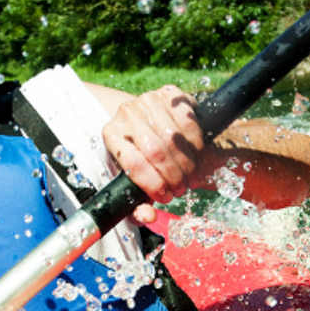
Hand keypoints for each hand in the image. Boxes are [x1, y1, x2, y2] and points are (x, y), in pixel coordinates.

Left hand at [101, 85, 210, 223]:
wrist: (144, 120)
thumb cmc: (137, 156)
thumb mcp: (130, 179)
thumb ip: (135, 203)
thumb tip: (148, 217)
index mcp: (111, 135)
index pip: (134, 164)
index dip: (153, 185)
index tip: (165, 197)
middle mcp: (126, 114)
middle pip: (156, 152)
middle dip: (174, 176)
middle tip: (182, 189)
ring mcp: (147, 100)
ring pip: (175, 137)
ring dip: (188, 163)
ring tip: (191, 176)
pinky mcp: (169, 93)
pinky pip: (189, 119)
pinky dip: (197, 142)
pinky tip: (197, 155)